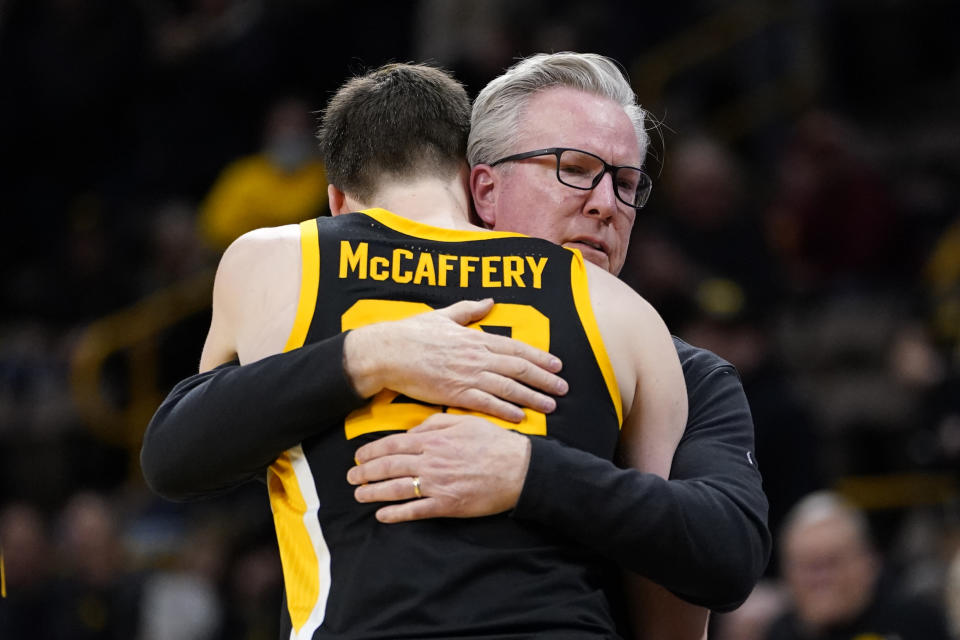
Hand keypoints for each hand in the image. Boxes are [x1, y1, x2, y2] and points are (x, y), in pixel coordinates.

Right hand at [344, 298, 566, 421]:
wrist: (388, 352)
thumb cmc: (412, 333)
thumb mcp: (443, 315)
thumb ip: (469, 310)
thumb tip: (489, 301)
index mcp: (476, 337)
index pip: (516, 348)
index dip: (540, 357)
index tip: (558, 364)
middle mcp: (477, 356)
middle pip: (519, 368)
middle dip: (545, 379)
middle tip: (564, 388)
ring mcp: (467, 376)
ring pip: (508, 387)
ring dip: (532, 396)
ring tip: (550, 405)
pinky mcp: (455, 394)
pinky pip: (486, 404)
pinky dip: (506, 410)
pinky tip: (521, 416)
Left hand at [346, 413, 530, 522]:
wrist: (518, 468)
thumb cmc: (494, 443)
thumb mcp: (464, 422)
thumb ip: (434, 425)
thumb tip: (411, 432)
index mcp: (433, 440)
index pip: (394, 445)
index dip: (373, 451)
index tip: (359, 456)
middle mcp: (431, 462)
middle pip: (389, 467)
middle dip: (366, 472)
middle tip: (351, 477)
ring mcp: (437, 485)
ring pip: (397, 489)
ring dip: (374, 492)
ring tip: (359, 494)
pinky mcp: (447, 505)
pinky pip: (415, 510)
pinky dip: (396, 514)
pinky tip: (382, 515)